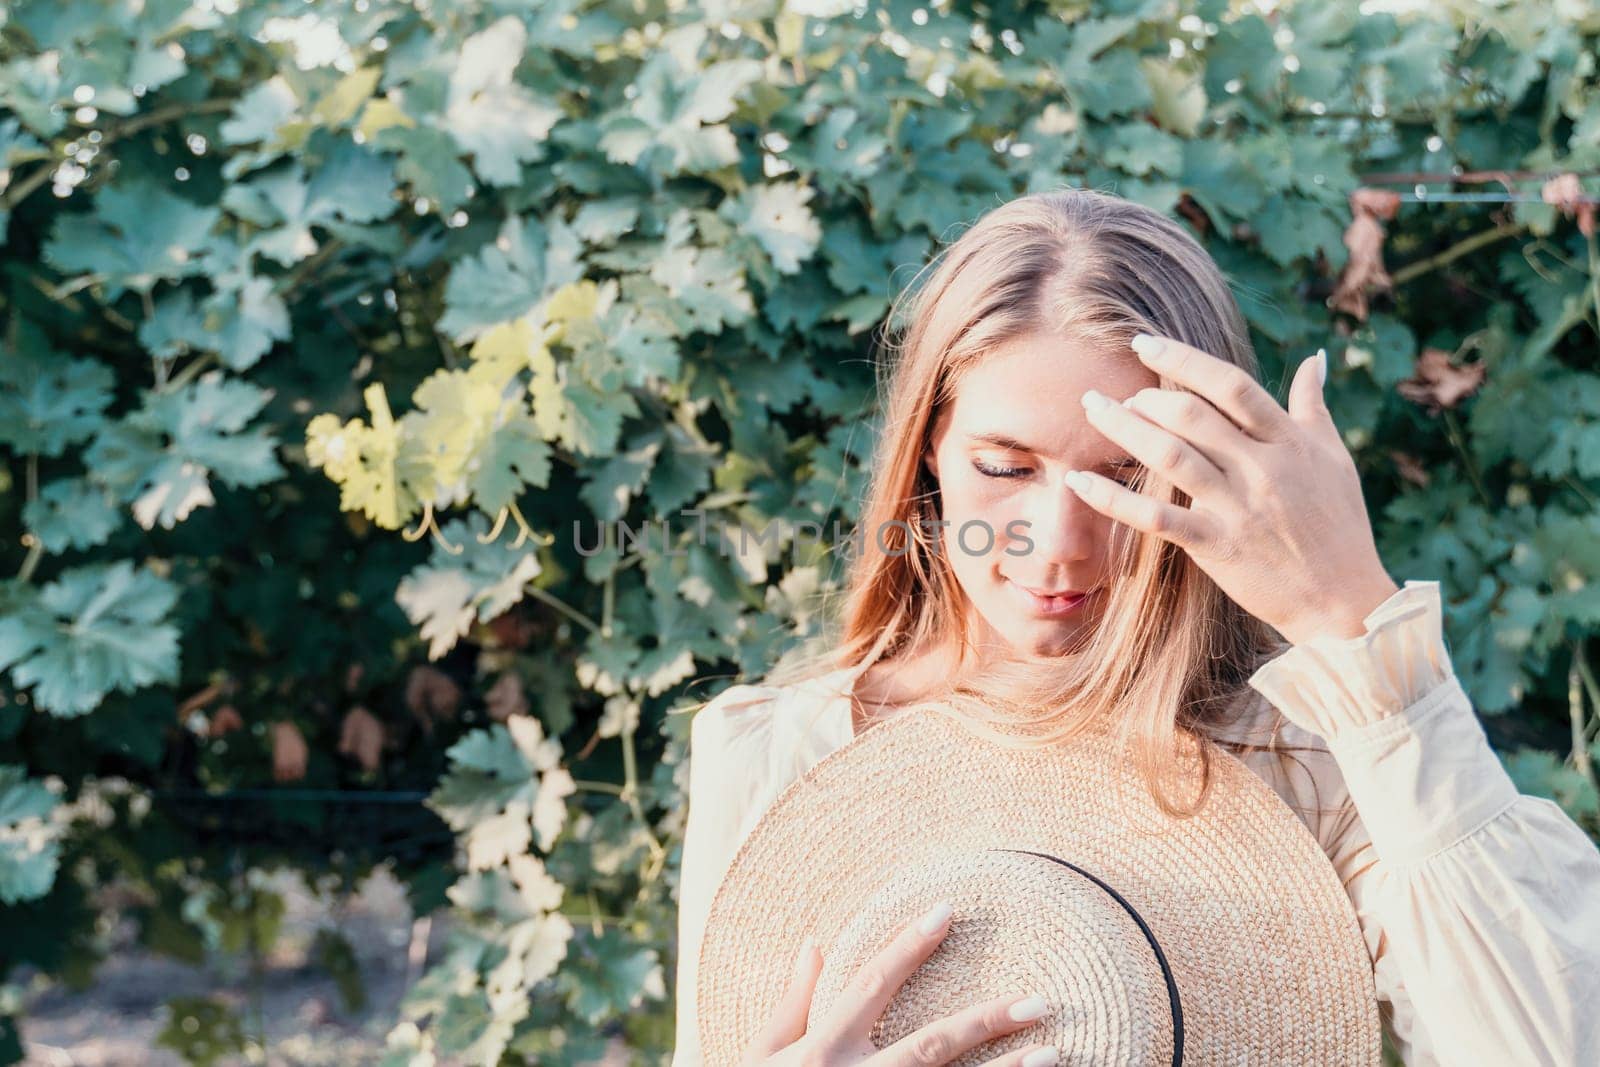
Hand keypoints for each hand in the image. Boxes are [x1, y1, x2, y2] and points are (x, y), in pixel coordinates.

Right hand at [739, 901, 1057, 1066]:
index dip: (908, 945)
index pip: (872, 983)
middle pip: (933, 1045)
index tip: (947, 912)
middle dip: (988, 1020)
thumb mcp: (760, 1057)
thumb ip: (791, 1003)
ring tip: (1054, 1053)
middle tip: (1043, 1000)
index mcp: (822, 1051)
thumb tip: (814, 943)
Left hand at [1067, 335, 1399, 645]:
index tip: (1145, 343)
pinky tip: (1078, 480)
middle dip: (1147, 397)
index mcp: (1290, 442)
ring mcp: (1238, 508)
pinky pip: (1155, 518)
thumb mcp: (1335, 459)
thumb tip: (1314, 359)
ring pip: (1170, 457)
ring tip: (1094, 410)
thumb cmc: (1341, 527)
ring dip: (1125, 429)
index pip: (1231, 386)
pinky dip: (1112, 498)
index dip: (1184, 359)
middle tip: (1115, 394)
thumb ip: (1314, 407)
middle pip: (1193, 416)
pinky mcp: (1216, 547)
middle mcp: (1262, 469)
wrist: (1344, 602)